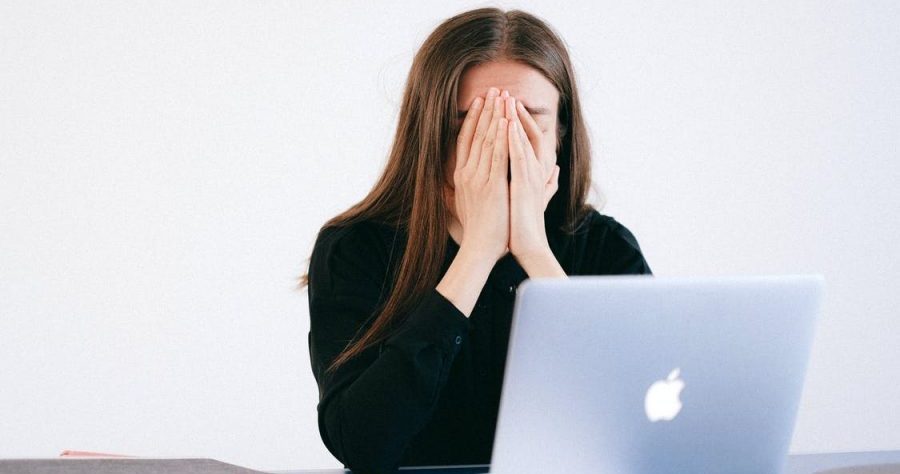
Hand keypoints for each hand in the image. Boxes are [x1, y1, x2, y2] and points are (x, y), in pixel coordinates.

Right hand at [452, 87, 510, 262]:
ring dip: (495, 116)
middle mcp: (467, 173)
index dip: (473, 119)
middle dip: (486, 110)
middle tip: (494, 89)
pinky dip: (501, 136)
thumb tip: (458, 181)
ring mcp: (478, 178)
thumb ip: (466, 188)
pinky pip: (497, 155)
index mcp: (462, 176)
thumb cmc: (478, 230)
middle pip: (475, 134)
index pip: (466, 140)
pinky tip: (506, 120)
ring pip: (486, 140)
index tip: (481, 101)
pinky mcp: (491, 185)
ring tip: (502, 96)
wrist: (480, 248)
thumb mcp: (467, 204)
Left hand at [506, 93, 559, 260]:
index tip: (506, 105)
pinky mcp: (524, 185)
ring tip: (505, 99)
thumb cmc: (527, 225)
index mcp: (535, 172)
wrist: (529, 246)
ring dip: (514, 119)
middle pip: (526, 133)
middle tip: (504, 92)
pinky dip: (513, 139)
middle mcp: (536, 170)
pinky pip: (518, 157)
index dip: (518, 121)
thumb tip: (556, 171)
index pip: (528, 139)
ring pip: (523, 141)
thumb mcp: (535, 198)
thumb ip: (547, 183)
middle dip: (515, 113)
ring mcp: (531, 176)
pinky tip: (506, 124)